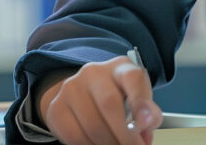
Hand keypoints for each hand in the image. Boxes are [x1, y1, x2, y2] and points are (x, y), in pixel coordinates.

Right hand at [36, 56, 161, 144]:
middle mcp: (94, 73)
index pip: (132, 78)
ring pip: (92, 125)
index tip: (147, 122)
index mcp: (120, 68)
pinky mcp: (57, 107)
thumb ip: (148, 112)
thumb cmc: (118, 96)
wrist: (85, 92)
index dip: (140, 101)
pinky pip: (74, 136)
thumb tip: (146, 128)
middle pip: (109, 104)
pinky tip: (99, 144)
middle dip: (125, 136)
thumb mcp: (138, 97)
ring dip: (108, 144)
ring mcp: (72, 88)